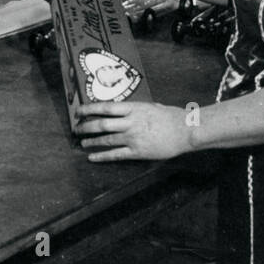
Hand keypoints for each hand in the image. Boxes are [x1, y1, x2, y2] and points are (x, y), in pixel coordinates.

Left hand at [73, 101, 191, 161]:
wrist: (186, 131)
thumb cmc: (173, 116)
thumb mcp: (153, 106)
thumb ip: (137, 109)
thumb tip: (126, 110)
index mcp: (134, 108)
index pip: (105, 108)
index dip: (89, 109)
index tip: (79, 111)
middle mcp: (130, 123)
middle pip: (101, 124)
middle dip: (86, 127)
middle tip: (77, 129)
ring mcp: (133, 138)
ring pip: (105, 140)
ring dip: (91, 142)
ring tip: (83, 143)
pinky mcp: (137, 152)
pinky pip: (115, 155)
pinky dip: (101, 156)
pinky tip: (92, 157)